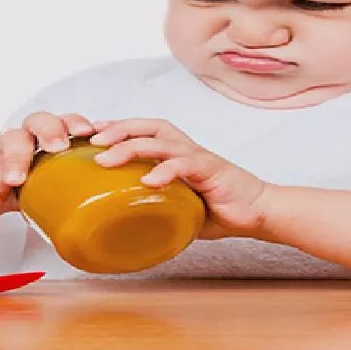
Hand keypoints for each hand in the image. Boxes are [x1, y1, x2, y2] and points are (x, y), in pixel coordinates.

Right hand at [0, 112, 99, 210]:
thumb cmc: (19, 188)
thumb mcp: (46, 191)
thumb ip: (69, 194)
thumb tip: (105, 211)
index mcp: (48, 141)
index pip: (66, 122)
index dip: (78, 123)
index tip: (90, 133)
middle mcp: (27, 137)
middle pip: (39, 120)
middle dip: (51, 130)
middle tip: (58, 147)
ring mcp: (2, 145)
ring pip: (12, 137)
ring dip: (18, 157)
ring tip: (19, 179)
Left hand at [89, 118, 268, 238]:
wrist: (260, 212)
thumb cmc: (221, 208)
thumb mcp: (180, 206)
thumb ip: (157, 206)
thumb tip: (125, 222)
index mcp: (177, 152)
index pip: (143, 130)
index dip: (117, 126)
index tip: (90, 130)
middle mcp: (186, 148)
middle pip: (147, 127)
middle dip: (117, 129)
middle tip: (92, 139)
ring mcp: (198, 157)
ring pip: (160, 142)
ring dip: (131, 147)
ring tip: (107, 159)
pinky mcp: (212, 171)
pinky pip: (186, 165)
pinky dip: (166, 170)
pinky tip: (149, 181)